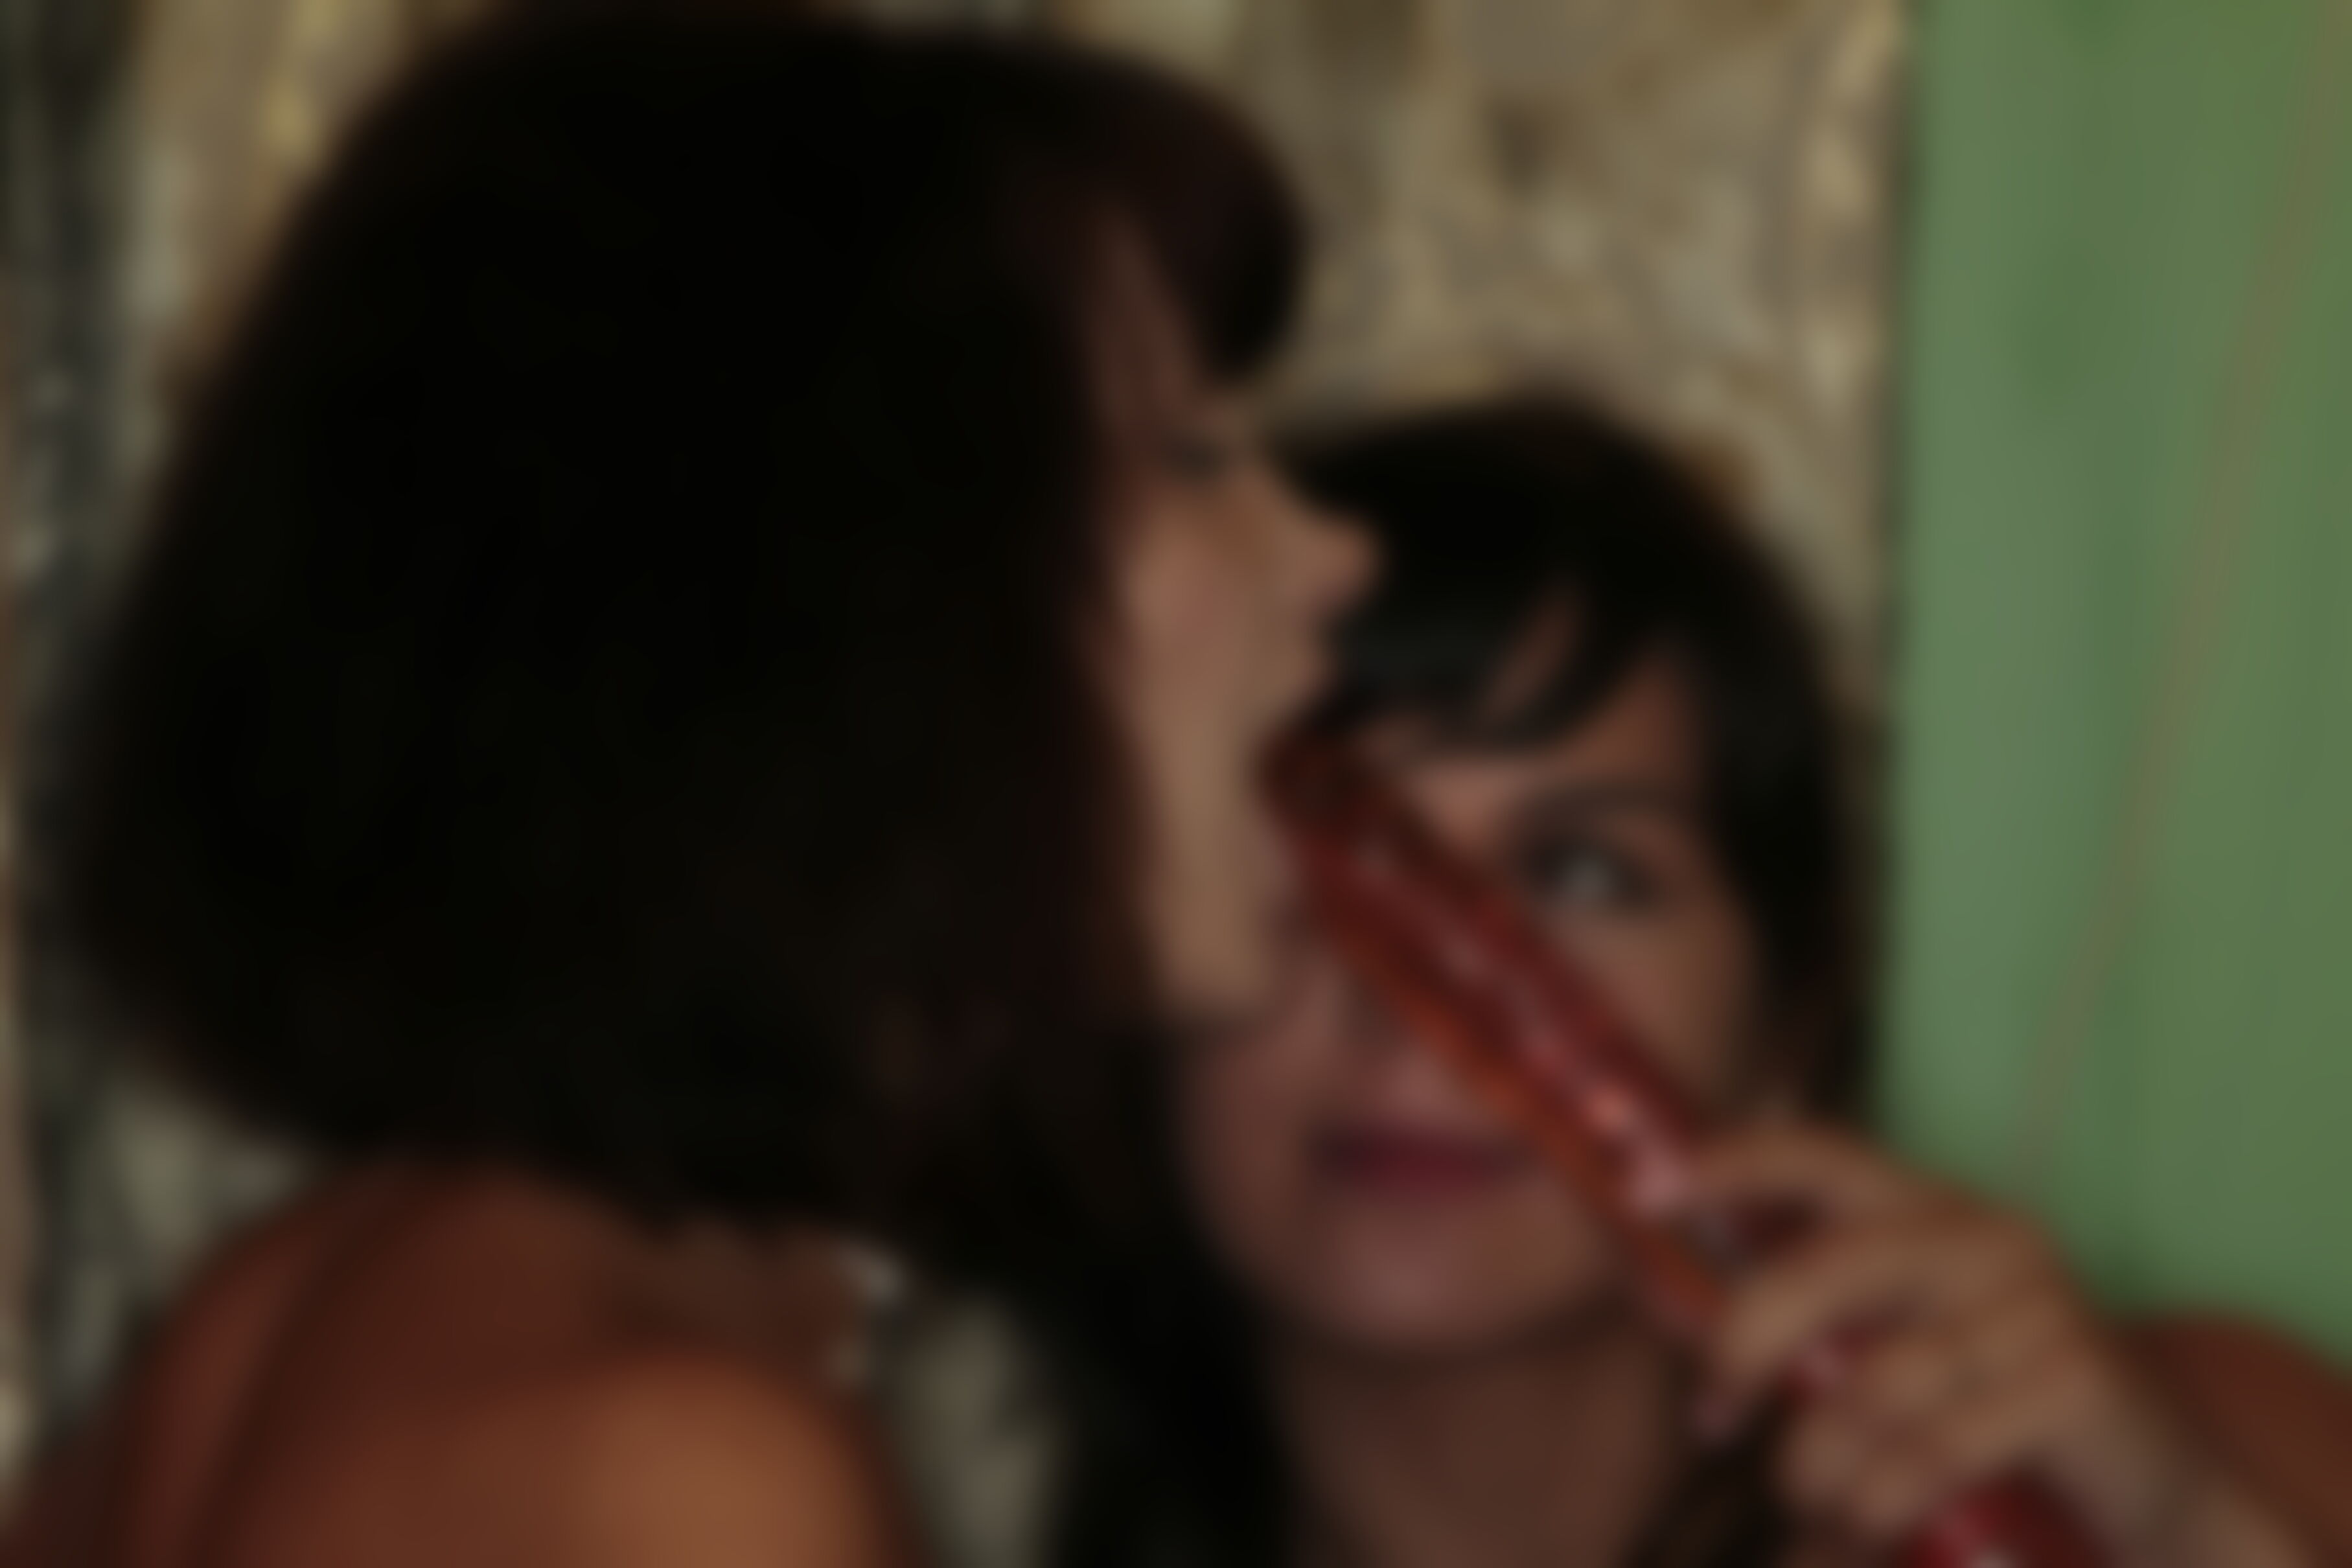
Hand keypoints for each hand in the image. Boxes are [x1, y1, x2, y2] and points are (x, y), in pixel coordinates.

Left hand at [1675, 1125, 2309, 1567]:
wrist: (2156, 1484)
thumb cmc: (1991, 1408)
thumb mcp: (1896, 1344)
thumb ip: (1804, 1321)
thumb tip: (1664, 1304)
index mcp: (1934, 1207)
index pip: (1821, 1155)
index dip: (1729, 1163)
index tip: (1641, 1190)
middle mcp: (1988, 1237)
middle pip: (1826, 1271)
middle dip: (1744, 1345)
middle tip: (1708, 1415)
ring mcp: (2040, 1306)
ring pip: (1873, 1382)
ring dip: (1815, 1459)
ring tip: (1804, 1498)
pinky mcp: (2078, 1384)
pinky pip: (1937, 1447)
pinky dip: (1879, 1497)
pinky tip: (1861, 1527)